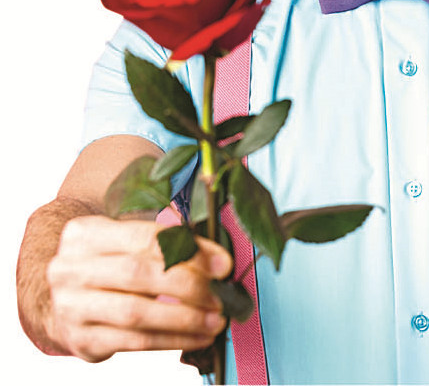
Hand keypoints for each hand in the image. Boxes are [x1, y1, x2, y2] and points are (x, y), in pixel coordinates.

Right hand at [46, 215, 231, 361]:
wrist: (60, 299)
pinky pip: (135, 342)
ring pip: (137, 312)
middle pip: (139, 274)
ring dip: (184, 318)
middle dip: (189, 285)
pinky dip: (172, 340)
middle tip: (221, 294)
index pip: (145, 237)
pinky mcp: (81, 340)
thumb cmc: (106, 264)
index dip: (188, 251)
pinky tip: (197, 337)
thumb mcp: (122, 240)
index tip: (222, 264)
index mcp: (86, 233)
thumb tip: (215, 257)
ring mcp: (71, 306)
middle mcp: (71, 268)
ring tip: (215, 320)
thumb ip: (162, 239)